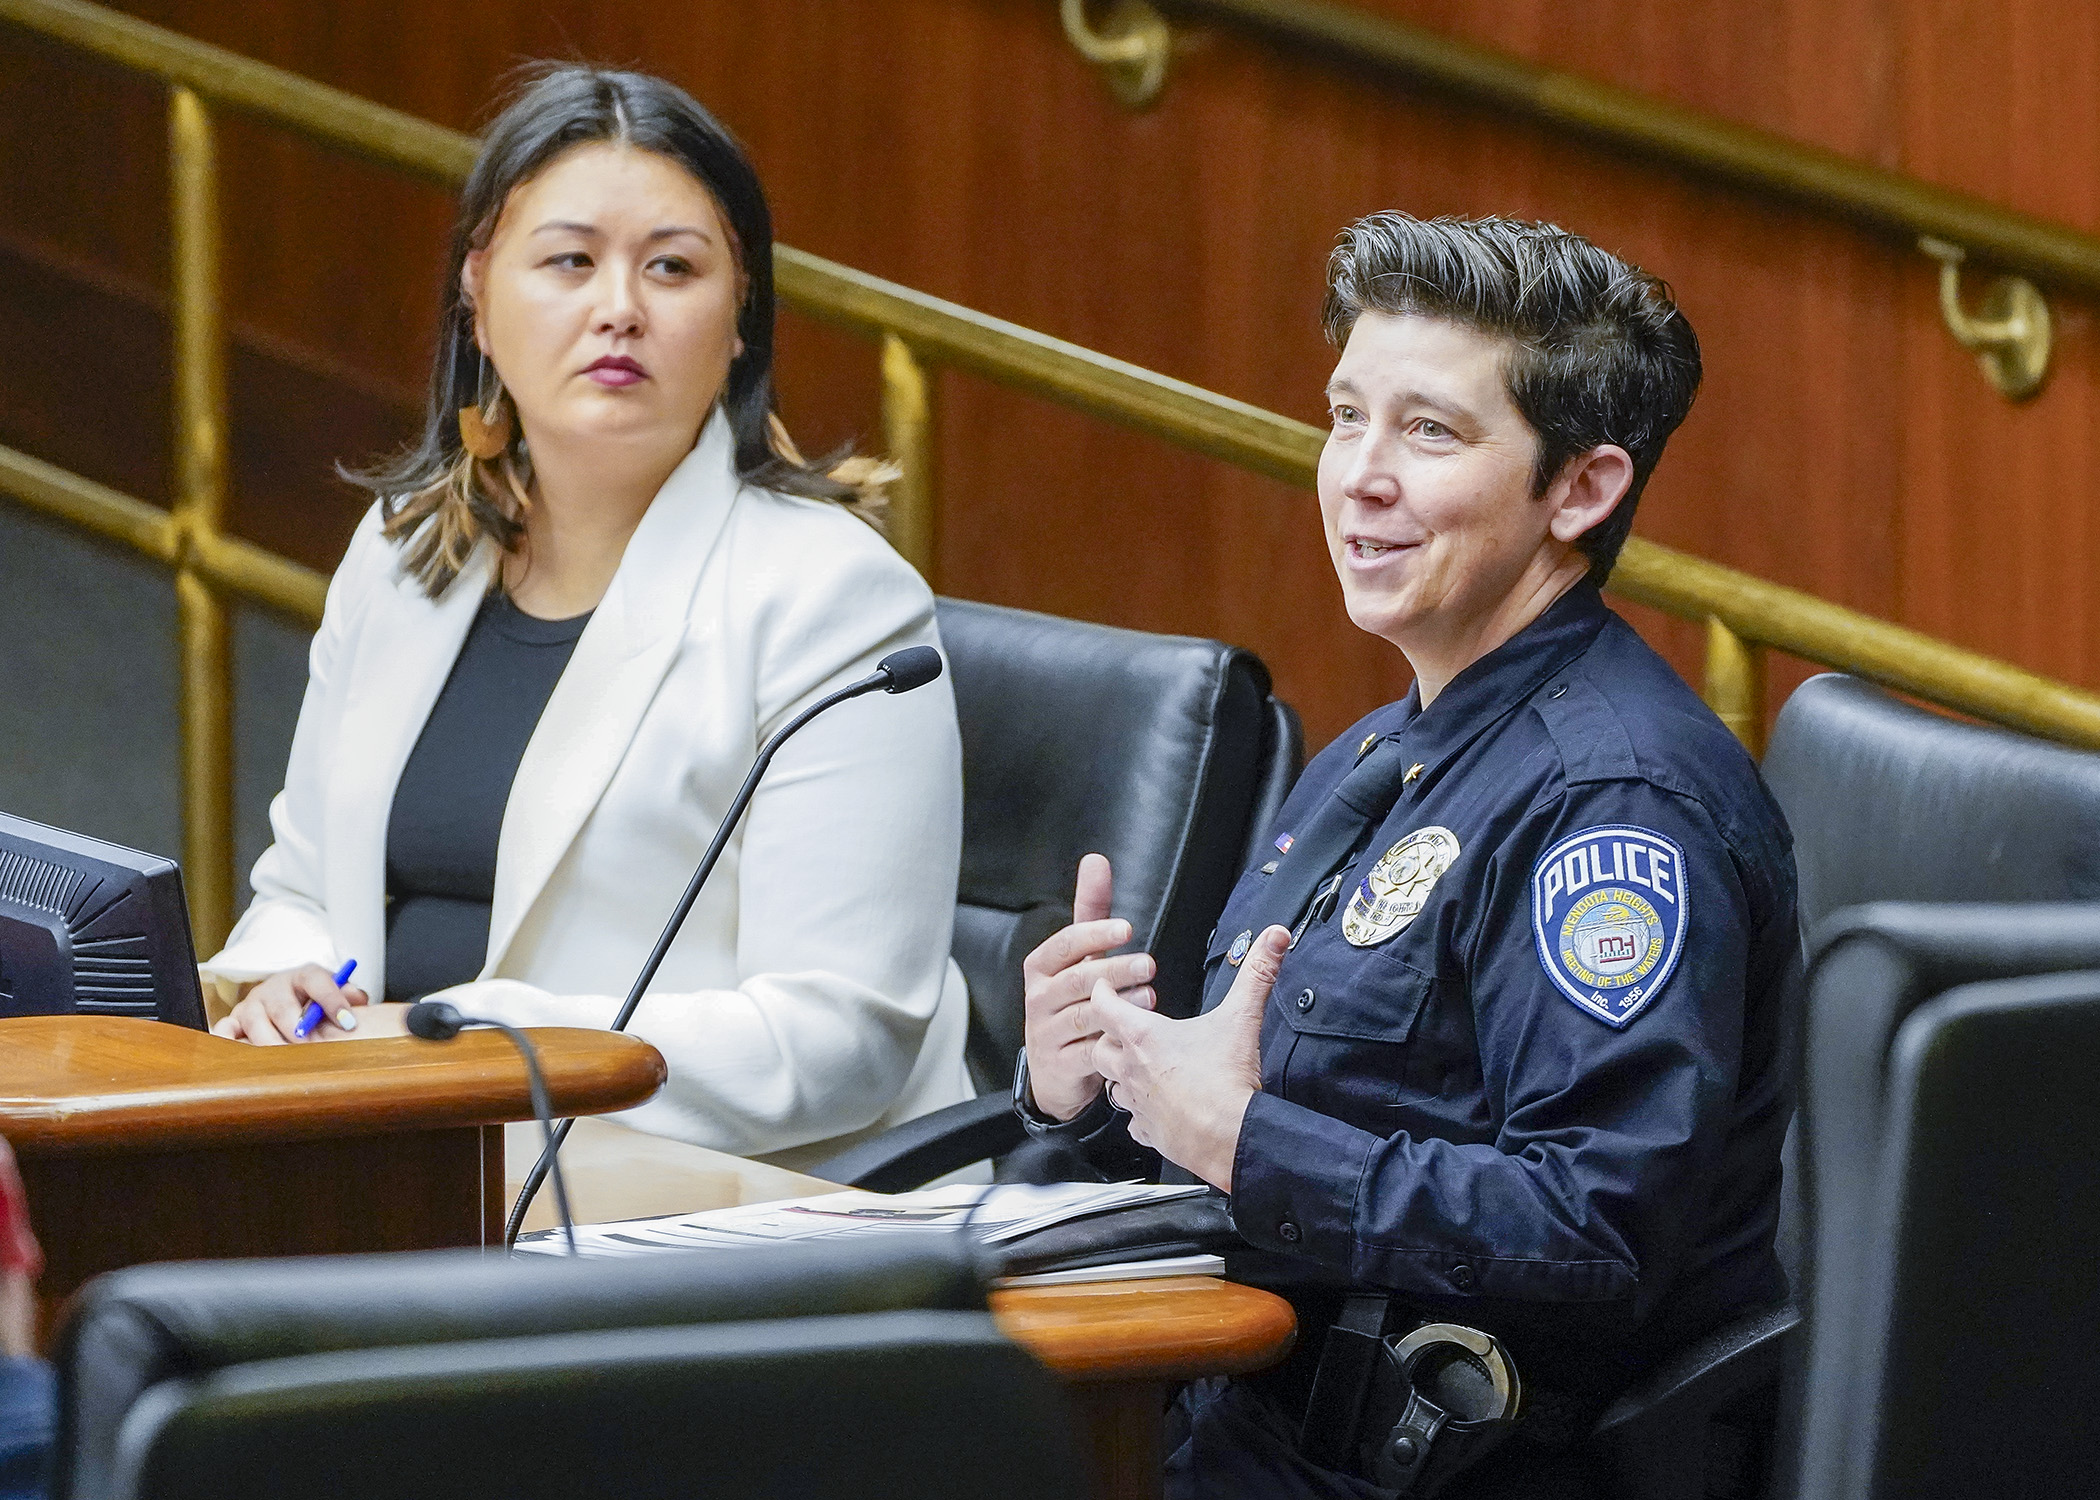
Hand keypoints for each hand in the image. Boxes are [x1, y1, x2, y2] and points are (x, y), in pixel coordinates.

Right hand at [212, 963, 370, 1044]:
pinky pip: (225, 1028)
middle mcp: (275, 987)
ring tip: (283, 1060)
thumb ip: (350, 995)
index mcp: (304, 976)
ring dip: (269, 1042)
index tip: (348, 1022)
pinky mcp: (235, 1018)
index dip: (333, 1000)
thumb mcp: (337, 993)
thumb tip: (356, 999)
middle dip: (297, 1029)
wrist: (290, 996)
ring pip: (254, 1020)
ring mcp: (252, 1002)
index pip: (317, 980)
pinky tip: (242, 1056)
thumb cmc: (317, 1001)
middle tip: (310, 1048)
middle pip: (282, 1006)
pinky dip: (228, 1040)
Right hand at [1020, 854, 1157, 1120]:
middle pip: (1078, 978)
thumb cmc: (1070, 1002)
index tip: (1126, 929)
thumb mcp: (1078, 956)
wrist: (1055, 1070)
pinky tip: (1134, 1034)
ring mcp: (1046, 1033)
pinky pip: (1088, 1051)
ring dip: (1120, 1005)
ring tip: (1150, 997)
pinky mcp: (1060, 1064)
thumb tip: (1096, 860)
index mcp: (1041, 967)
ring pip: (1085, 1014)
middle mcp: (1039, 998)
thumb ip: (1089, 911)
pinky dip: (1112, 1041)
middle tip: (1148, 965)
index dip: (1094, 934)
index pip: (1065, 943)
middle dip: (1116, 969)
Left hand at [1091, 924, 1287, 1191]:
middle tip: (1119, 1031)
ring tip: (1135, 1070)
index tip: (1103, 985)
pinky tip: (1154, 1111)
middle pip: (1098, 1047)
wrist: (1229, 1136)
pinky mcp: (1148, 1131)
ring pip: (1111, 1087)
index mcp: (1145, 1036)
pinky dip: (1140, 1115)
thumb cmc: (1226, 1081)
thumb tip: (1273, 939)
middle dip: (1105, 1037)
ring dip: (1119, 1076)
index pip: (1103, 1004)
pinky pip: (1133, 1123)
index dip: (1102, 991)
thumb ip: (1256, 974)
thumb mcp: (1242, 1017)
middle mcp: (1132, 1068)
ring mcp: (1138, 1103)